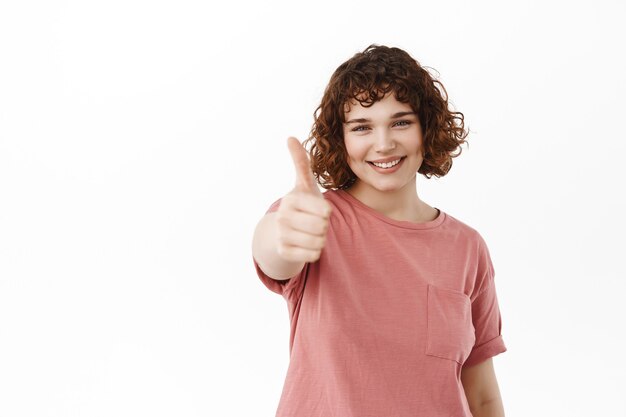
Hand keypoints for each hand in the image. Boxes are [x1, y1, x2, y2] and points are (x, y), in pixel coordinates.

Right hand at [275, 137, 332, 262]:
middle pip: (323, 228)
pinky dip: (314, 251)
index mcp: (292, 199)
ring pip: (319, 242)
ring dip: (320, 238)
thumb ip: (301, 161)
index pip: (326, 212)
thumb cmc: (302, 203)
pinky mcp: (284, 251)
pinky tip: (305, 243)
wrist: (283, 228)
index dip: (326, 212)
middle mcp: (283, 217)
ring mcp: (282, 235)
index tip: (317, 209)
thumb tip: (290, 137)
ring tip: (310, 231)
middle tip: (314, 221)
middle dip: (324, 226)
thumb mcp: (304, 183)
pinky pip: (313, 255)